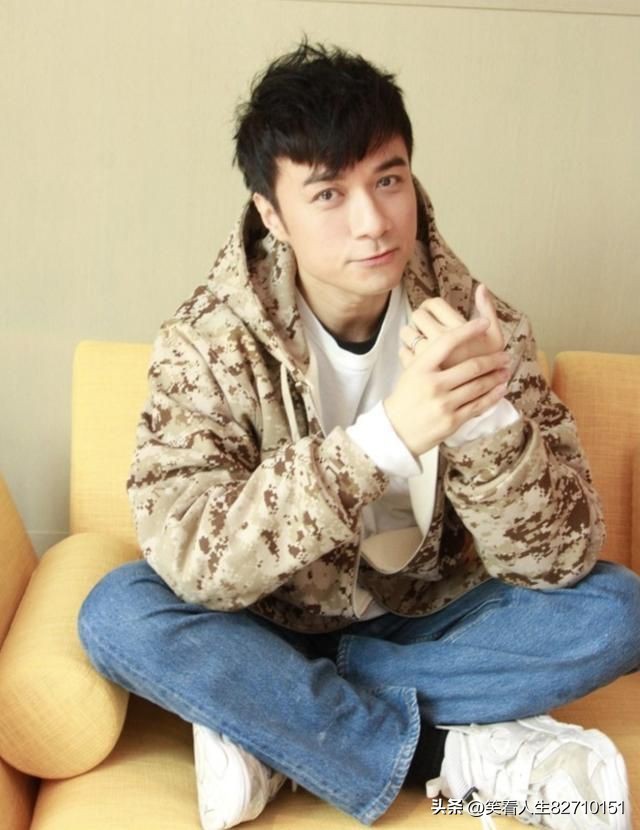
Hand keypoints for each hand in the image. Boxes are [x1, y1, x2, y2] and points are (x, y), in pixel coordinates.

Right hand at [384, 317, 510, 456]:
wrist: (396, 431)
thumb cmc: (405, 398)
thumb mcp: (411, 372)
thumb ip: (428, 356)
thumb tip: (450, 335)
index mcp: (420, 368)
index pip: (447, 342)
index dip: (468, 330)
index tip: (483, 323)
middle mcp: (433, 384)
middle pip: (471, 366)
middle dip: (493, 360)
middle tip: (504, 355)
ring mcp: (443, 404)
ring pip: (479, 386)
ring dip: (496, 377)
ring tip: (505, 370)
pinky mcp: (452, 421)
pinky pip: (478, 406)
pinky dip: (493, 396)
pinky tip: (501, 389)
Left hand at [399, 284, 504, 370]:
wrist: (475, 402)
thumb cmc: (487, 367)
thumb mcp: (494, 340)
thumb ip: (488, 311)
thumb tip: (481, 287)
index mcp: (456, 332)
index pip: (433, 303)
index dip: (432, 305)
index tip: (436, 311)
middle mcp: (437, 343)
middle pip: (417, 315)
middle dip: (422, 318)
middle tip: (428, 324)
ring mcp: (423, 359)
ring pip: (406, 333)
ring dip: (412, 333)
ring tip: (422, 339)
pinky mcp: (413, 373)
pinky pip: (403, 351)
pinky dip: (407, 350)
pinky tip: (418, 356)